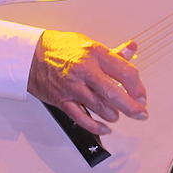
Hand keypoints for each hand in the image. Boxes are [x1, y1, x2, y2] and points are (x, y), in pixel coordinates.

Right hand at [28, 30, 147, 134]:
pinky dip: (95, 126)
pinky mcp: (62, 100)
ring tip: (118, 115)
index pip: (124, 71)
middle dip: (131, 106)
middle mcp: (85, 70)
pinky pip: (81, 118)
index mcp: (96, 54)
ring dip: (113, 114)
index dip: (137, 87)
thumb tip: (132, 48)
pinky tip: (105, 128)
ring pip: (99, 106)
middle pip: (114, 92)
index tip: (142, 96)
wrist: (30, 55)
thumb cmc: (61, 48)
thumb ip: (113, 53)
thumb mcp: (90, 44)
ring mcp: (73, 86)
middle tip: (141, 113)